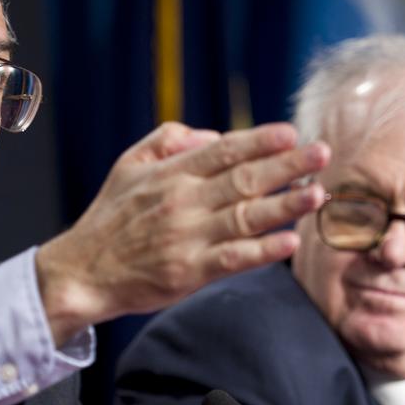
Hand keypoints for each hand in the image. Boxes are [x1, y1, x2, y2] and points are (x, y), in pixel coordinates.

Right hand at [36, 122, 328, 343]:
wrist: (83, 272)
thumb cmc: (110, 217)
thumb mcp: (128, 165)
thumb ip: (169, 140)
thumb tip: (213, 135)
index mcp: (171, 174)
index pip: (224, 150)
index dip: (260, 140)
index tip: (291, 133)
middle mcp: (183, 202)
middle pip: (244, 179)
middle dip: (287, 165)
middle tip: (322, 153)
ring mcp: (188, 238)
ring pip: (245, 217)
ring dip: (285, 205)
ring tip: (317, 194)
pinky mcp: (189, 272)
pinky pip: (233, 259)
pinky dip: (262, 251)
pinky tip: (289, 242)